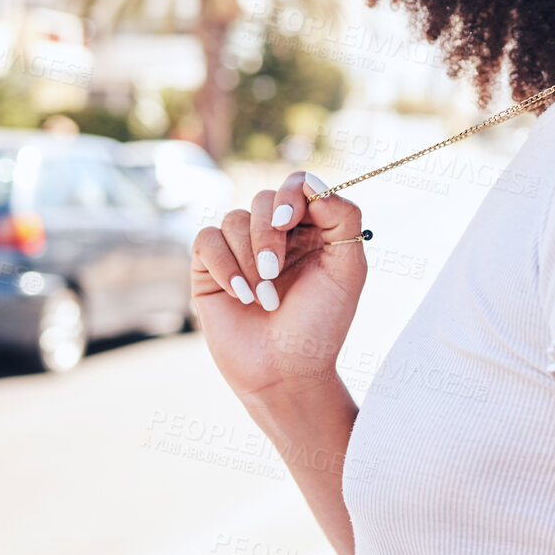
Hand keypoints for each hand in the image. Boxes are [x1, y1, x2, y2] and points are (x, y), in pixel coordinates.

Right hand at [190, 170, 367, 403]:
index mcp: (310, 229)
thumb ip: (343, 219)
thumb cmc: (321, 324)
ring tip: (263, 298)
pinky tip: (241, 295)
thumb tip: (312, 182)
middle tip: (274, 273)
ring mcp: (240, 250)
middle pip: (262, 200)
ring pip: (233, 219)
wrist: (286, 371)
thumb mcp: (347, 270)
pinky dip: (224, 266)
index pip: (297, 185)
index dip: (291, 195)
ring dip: (249, 259)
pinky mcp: (209, 268)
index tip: (290, 223)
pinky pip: (206, 240)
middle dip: (268, 236)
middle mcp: (275, 234)